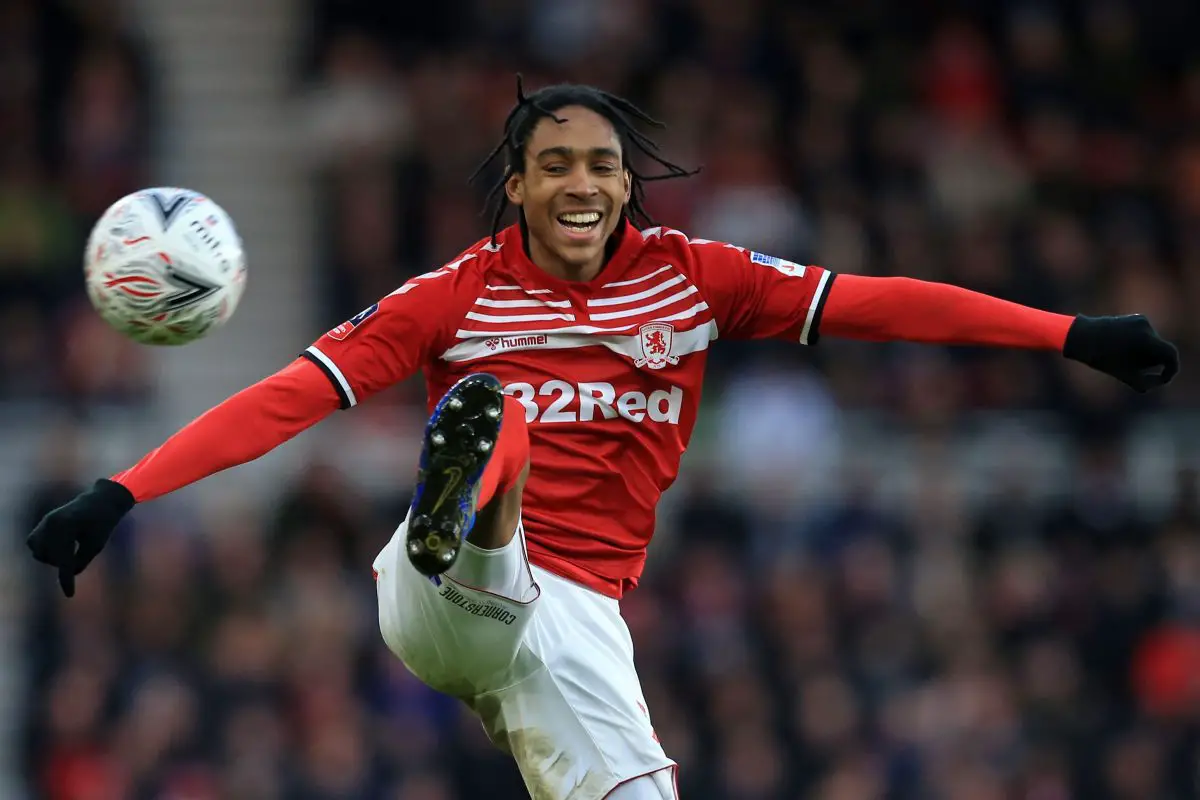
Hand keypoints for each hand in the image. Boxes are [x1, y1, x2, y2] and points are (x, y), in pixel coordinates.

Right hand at [26, 479, 134, 596]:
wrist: (101, 501)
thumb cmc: (103, 523)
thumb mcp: (96, 545)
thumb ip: (80, 561)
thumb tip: (68, 573)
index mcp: (67, 527)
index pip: (64, 559)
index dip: (67, 580)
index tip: (70, 595)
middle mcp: (51, 523)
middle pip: (48, 557)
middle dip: (61, 562)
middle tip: (77, 555)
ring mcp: (45, 522)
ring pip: (38, 552)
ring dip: (51, 557)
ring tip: (69, 550)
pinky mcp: (43, 524)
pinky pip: (35, 544)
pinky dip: (45, 550)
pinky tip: (61, 546)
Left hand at [1063, 314, 1178, 391]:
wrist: (1081, 336)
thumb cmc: (1102, 358)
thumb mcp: (1125, 375)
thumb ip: (1146, 382)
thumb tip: (1159, 381)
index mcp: (1147, 341)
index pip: (1171, 355)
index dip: (1171, 369)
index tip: (1164, 379)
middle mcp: (1147, 328)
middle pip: (1161, 349)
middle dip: (1153, 362)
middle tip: (1135, 370)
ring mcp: (1142, 320)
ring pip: (1153, 342)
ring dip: (1145, 352)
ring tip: (1123, 357)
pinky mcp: (1136, 318)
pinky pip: (1144, 334)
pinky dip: (1139, 343)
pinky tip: (1121, 347)